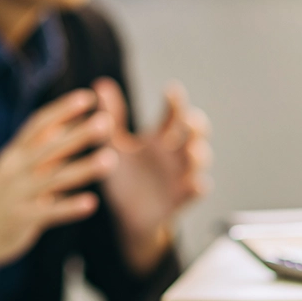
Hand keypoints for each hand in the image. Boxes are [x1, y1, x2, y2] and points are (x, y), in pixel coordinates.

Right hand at [0, 89, 116, 285]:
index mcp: (15, 153)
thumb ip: (47, 149)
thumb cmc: (7, 197)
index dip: (63, 110)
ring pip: (54, 178)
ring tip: (112, 159)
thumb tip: (72, 123)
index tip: (89, 97)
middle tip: (106, 122)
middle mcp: (14, 169)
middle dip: (79, 134)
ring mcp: (16, 194)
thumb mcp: (21, 168)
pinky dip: (70, 208)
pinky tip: (92, 203)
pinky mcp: (21, 219)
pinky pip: (49, 213)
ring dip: (84, 168)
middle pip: (50, 147)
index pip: (39, 124)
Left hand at [94, 78, 211, 273]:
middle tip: (188, 121)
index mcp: (159, 139)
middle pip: (195, 133)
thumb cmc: (123, 178)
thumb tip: (101, 84)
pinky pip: (196, 190)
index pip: (173, 115)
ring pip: (200, 159)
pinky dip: (198, 186)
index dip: (176, 102)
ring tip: (191, 151)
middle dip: (196, 126)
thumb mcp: (113, 147)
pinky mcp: (181, 197)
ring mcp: (180, 175)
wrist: (127, 216)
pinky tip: (195, 183)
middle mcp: (174, 154)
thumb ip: (110, 118)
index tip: (172, 91)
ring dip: (199, 154)